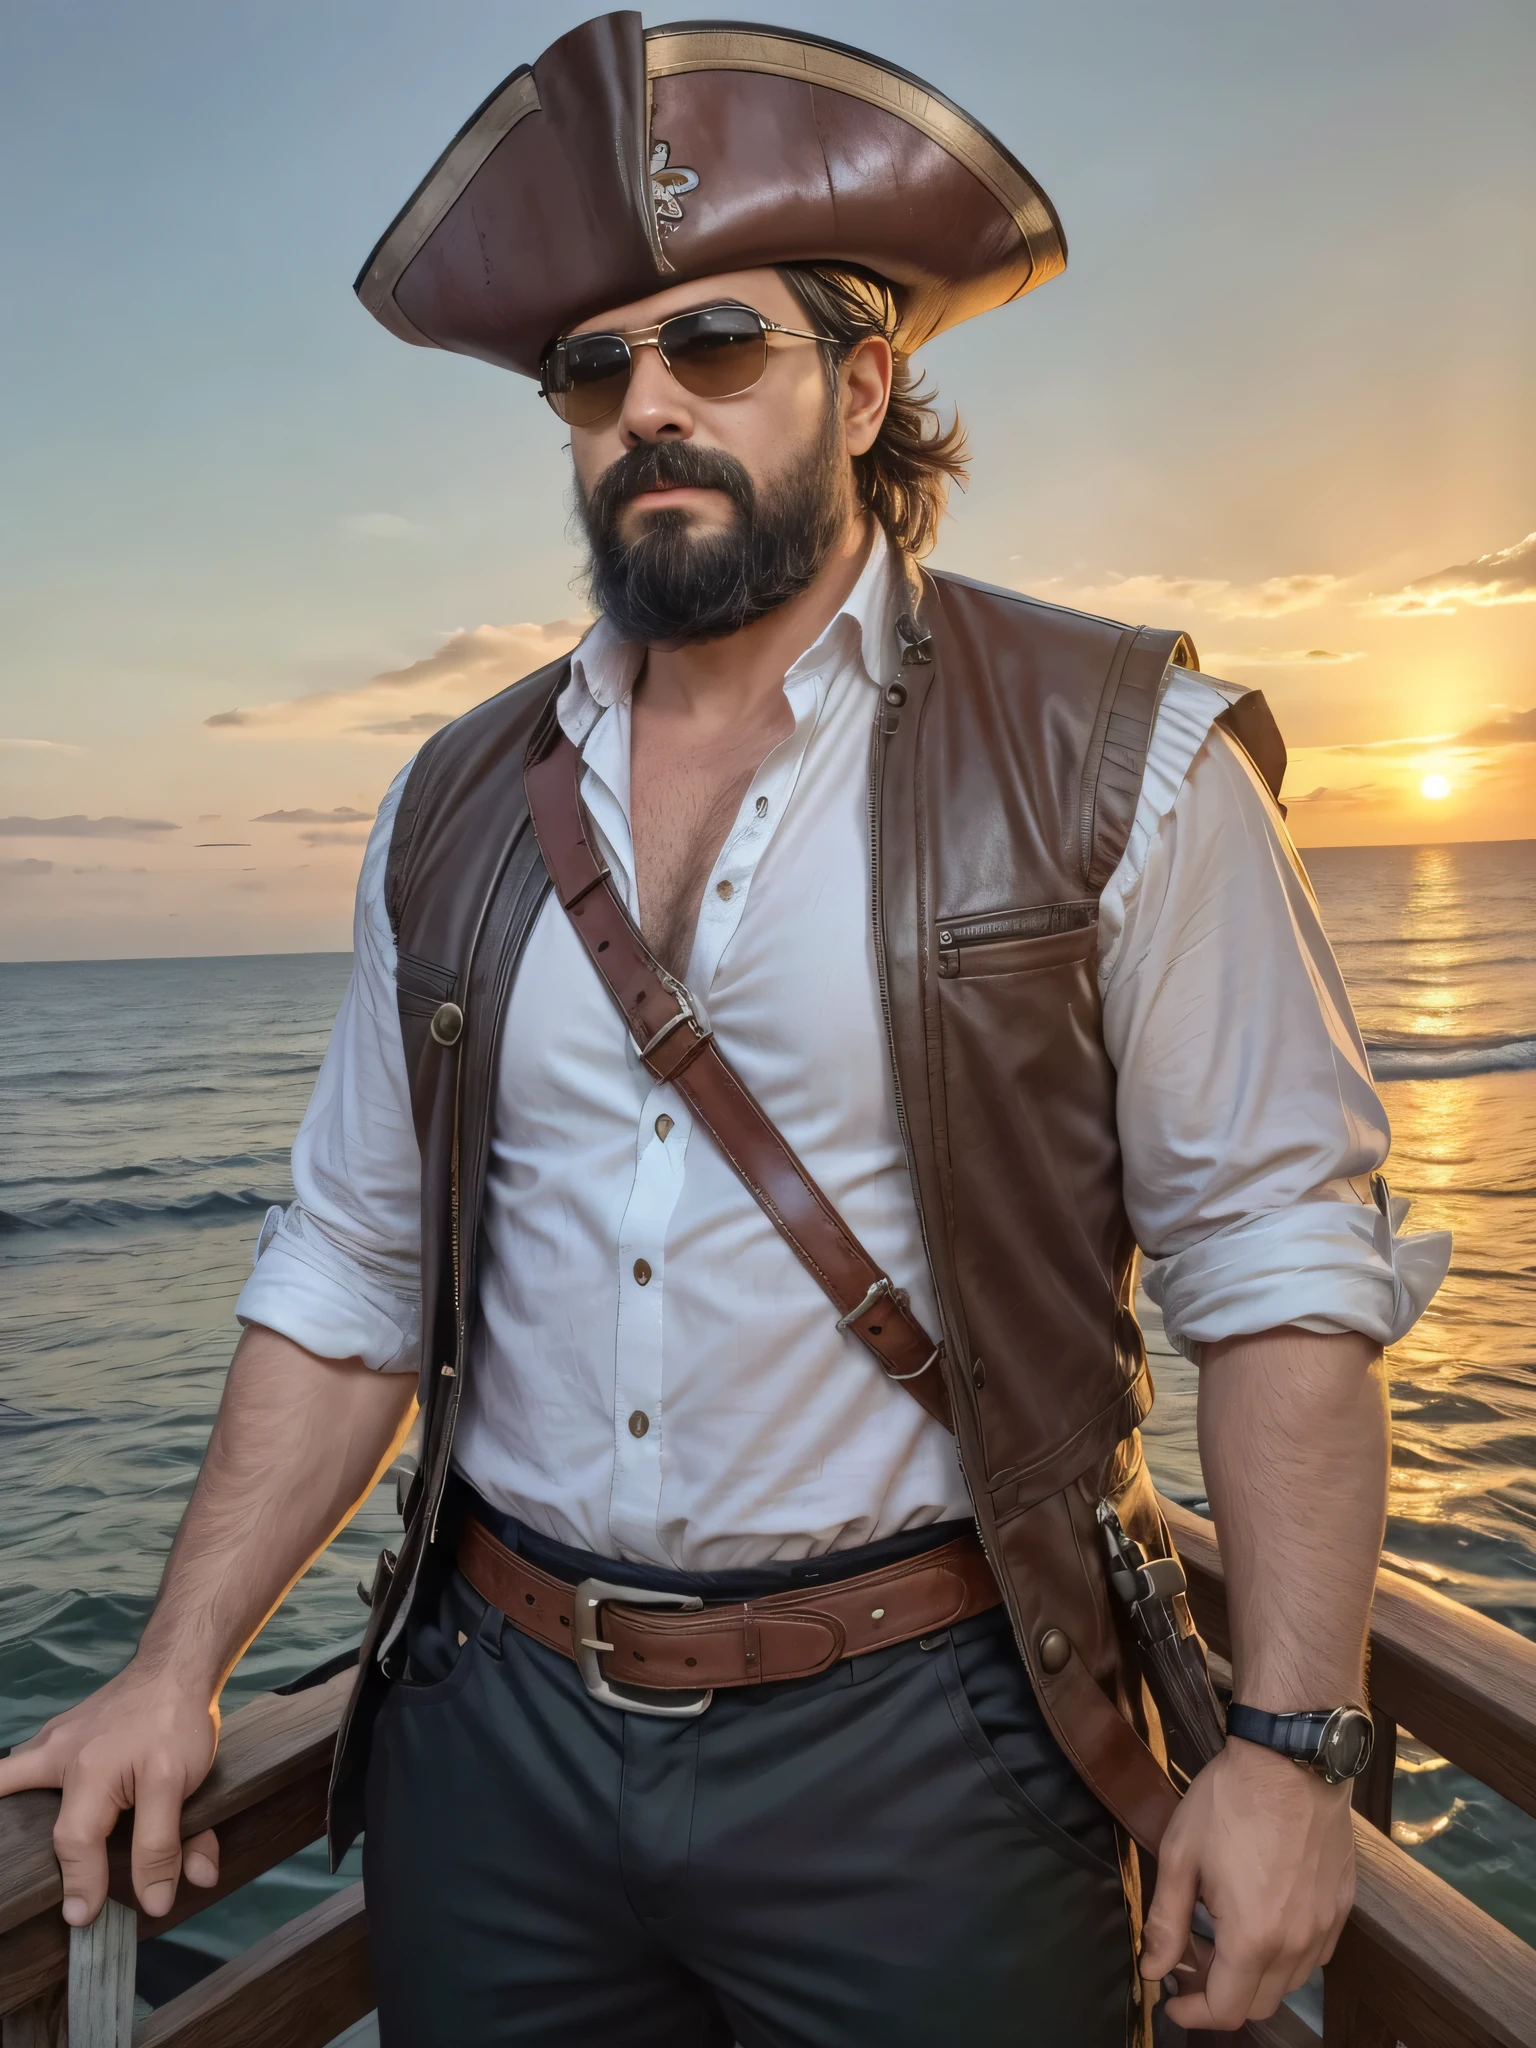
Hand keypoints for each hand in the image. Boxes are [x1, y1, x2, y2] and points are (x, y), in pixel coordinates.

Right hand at [0, 1661, 221, 1926]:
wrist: (176, 1668)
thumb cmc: (177, 1725)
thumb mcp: (179, 1785)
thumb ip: (166, 1844)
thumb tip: (156, 1903)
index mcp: (91, 1773)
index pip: (76, 1844)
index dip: (82, 1885)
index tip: (83, 1919)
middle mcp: (60, 1755)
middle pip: (11, 1789)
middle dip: (8, 1830)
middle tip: (15, 1873)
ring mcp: (55, 1741)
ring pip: (12, 1773)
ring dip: (5, 1797)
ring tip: (8, 1838)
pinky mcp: (59, 1735)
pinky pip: (26, 1763)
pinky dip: (15, 1782)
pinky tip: (20, 1805)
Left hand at [1140, 1736, 1355, 2030]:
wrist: (1291, 1759)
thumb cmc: (1230, 1801)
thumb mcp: (1181, 1855)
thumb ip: (1166, 1921)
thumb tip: (1153, 1969)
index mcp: (1253, 1938)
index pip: (1226, 2010)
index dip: (1193, 2013)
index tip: (1171, 1996)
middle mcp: (1296, 1945)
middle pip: (1259, 2004)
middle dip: (1219, 1997)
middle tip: (1190, 1962)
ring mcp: (1324, 1928)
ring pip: (1288, 1983)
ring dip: (1253, 1978)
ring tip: (1221, 1938)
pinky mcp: (1341, 1908)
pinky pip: (1313, 1956)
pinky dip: (1284, 1956)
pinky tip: (1260, 1920)